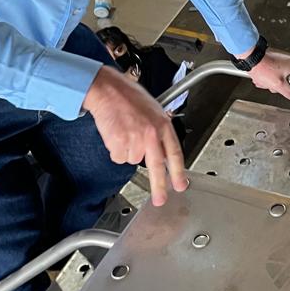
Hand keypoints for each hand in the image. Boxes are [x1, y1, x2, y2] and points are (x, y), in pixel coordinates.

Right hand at [83, 66, 187, 206]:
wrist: (108, 90)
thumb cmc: (129, 97)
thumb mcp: (153, 111)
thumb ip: (159, 131)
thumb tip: (162, 150)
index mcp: (163, 125)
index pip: (174, 153)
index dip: (178, 171)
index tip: (181, 184)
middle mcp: (151, 134)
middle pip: (157, 166)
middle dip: (159, 186)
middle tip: (161, 199)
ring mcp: (135, 139)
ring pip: (132, 160)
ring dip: (127, 151)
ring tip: (124, 131)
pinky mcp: (119, 143)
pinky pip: (118, 157)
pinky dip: (115, 150)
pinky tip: (115, 134)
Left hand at [247, 49, 289, 100]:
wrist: (250, 59)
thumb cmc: (263, 68)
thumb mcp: (279, 85)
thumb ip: (289, 92)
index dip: (289, 86)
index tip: (283, 87)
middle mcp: (287, 61)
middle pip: (285, 81)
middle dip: (276, 85)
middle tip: (270, 82)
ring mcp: (278, 61)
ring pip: (276, 78)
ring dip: (268, 82)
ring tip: (263, 79)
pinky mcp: (270, 62)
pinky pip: (270, 74)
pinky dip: (264, 77)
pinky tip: (260, 76)